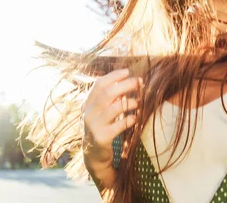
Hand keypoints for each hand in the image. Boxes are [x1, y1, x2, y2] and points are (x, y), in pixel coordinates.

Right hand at [82, 69, 141, 187]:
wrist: (93, 155)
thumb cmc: (101, 128)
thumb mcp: (100, 112)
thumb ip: (108, 98)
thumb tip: (126, 82)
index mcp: (87, 103)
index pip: (99, 84)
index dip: (114, 76)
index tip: (128, 71)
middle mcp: (88, 113)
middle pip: (108, 93)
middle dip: (125, 85)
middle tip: (139, 82)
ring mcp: (94, 126)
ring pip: (113, 108)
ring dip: (129, 102)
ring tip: (139, 102)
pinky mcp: (101, 138)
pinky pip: (118, 126)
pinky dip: (128, 120)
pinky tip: (135, 118)